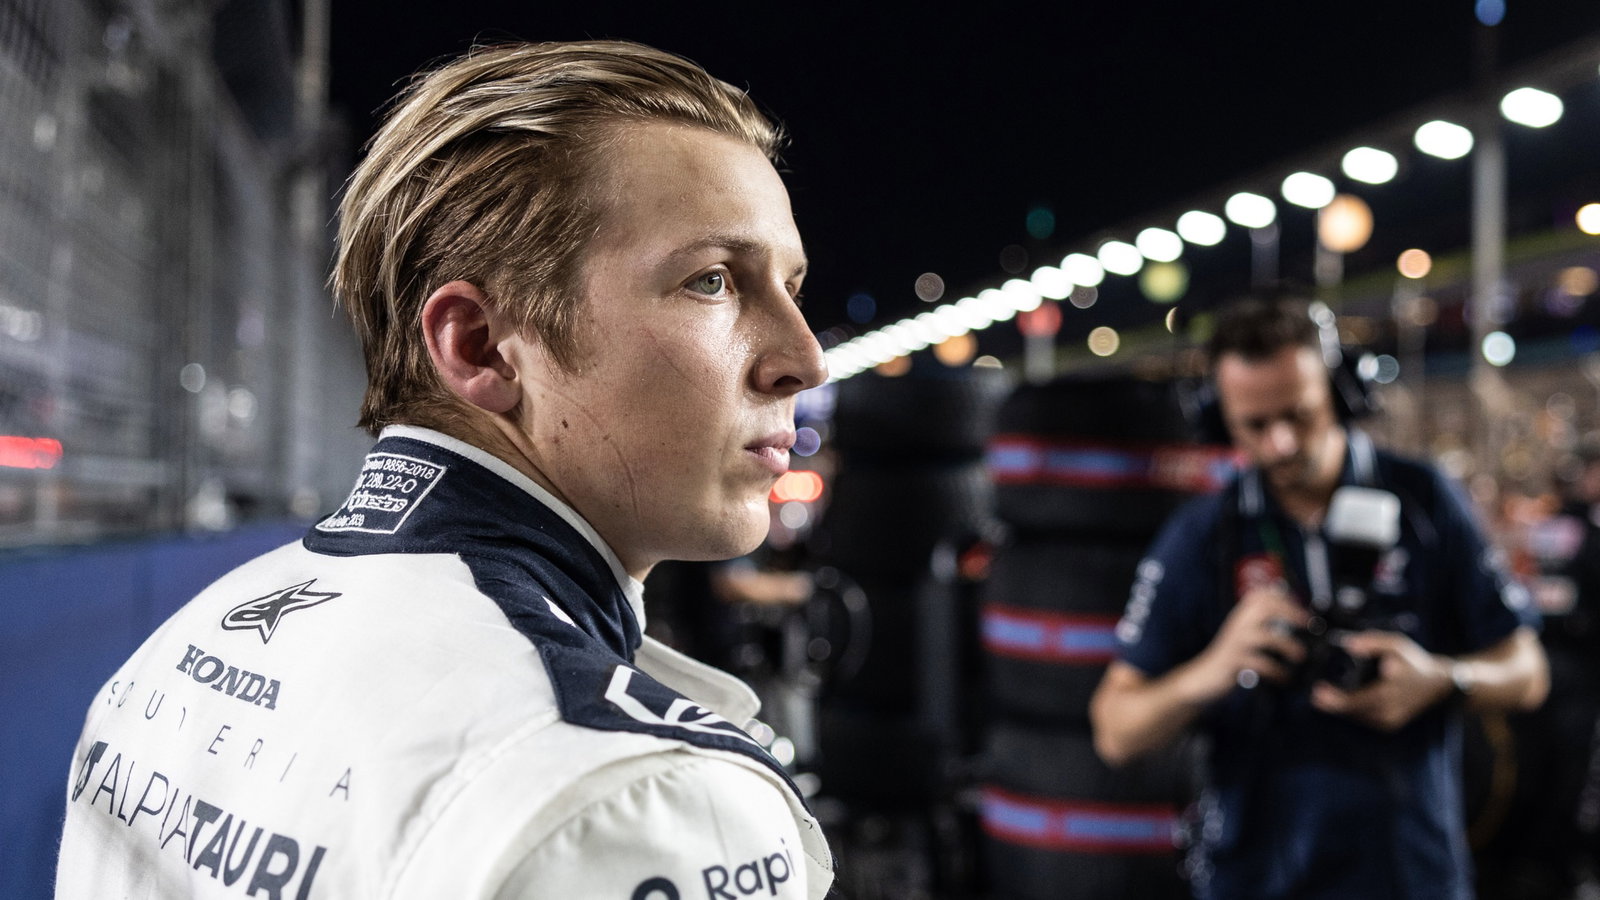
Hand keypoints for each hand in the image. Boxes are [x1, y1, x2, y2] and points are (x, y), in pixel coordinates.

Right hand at [1189, 585, 1309, 700]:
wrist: (1205, 675)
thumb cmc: (1231, 656)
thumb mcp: (1244, 635)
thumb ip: (1262, 624)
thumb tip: (1294, 618)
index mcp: (1241, 616)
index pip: (1261, 595)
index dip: (1283, 597)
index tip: (1302, 608)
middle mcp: (1237, 624)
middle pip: (1264, 607)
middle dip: (1289, 612)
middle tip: (1307, 624)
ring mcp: (1235, 642)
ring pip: (1266, 636)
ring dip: (1287, 645)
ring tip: (1300, 655)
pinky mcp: (1234, 661)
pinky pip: (1260, 663)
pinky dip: (1276, 670)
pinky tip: (1284, 677)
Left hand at [1310, 630, 1452, 730]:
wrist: (1438, 685)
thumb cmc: (1414, 662)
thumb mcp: (1397, 644)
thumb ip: (1373, 642)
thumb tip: (1348, 645)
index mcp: (1392, 690)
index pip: (1358, 699)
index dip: (1336, 699)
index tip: (1318, 692)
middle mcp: (1390, 708)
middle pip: (1353, 710)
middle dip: (1332, 704)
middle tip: (1315, 694)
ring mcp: (1390, 719)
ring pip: (1357, 716)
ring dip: (1340, 708)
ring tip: (1324, 697)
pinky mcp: (1389, 725)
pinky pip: (1365, 718)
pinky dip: (1353, 710)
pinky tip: (1342, 701)